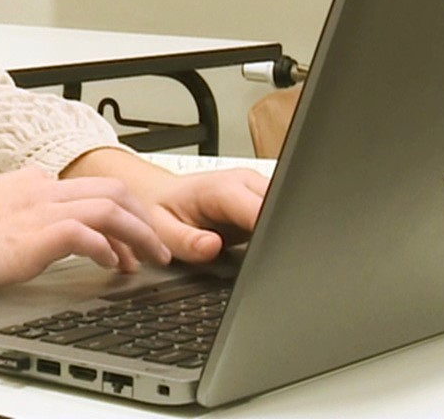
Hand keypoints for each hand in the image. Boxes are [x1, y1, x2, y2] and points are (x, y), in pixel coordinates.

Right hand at [0, 167, 173, 294]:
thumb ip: (17, 222)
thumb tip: (42, 241)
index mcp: (28, 184)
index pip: (91, 188)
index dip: (124, 213)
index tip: (136, 240)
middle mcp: (37, 189)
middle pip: (112, 190)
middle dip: (146, 220)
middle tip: (161, 249)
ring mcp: (33, 210)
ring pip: (109, 207)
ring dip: (139, 234)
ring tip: (153, 260)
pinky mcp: (27, 236)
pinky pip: (85, 233)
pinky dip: (107, 247)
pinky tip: (113, 265)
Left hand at [62, 149, 267, 263]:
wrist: (157, 195)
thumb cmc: (159, 210)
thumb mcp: (162, 230)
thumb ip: (186, 241)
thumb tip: (211, 246)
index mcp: (223, 188)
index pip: (263, 209)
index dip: (272, 233)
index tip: (270, 254)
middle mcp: (244, 183)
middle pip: (282, 207)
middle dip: (281, 234)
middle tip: (268, 261)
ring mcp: (256, 188)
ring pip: (285, 209)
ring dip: (280, 232)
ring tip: (258, 250)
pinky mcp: (261, 199)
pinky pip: (279, 213)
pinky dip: (277, 230)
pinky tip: (265, 245)